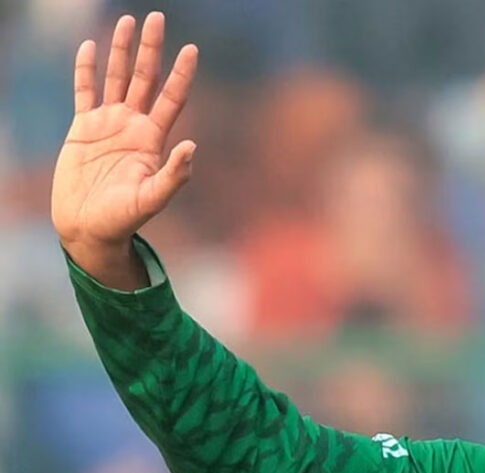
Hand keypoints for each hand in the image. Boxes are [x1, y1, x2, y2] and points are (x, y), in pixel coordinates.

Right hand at [51, 12, 197, 281]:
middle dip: (152, 49)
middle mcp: (134, 126)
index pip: (172, 98)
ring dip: (122, 51)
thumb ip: (174, 175)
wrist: (89, 228)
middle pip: (146, 79)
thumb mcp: (152, 199)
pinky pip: (84, 92)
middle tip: (158, 18)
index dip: (181, 74)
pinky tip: (88, 47)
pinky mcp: (83, 128)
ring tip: (127, 21)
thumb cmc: (124, 219)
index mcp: (154, 140)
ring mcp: (109, 124)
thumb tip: (192, 146)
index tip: (192, 49)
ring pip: (117, 78)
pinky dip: (85, 70)